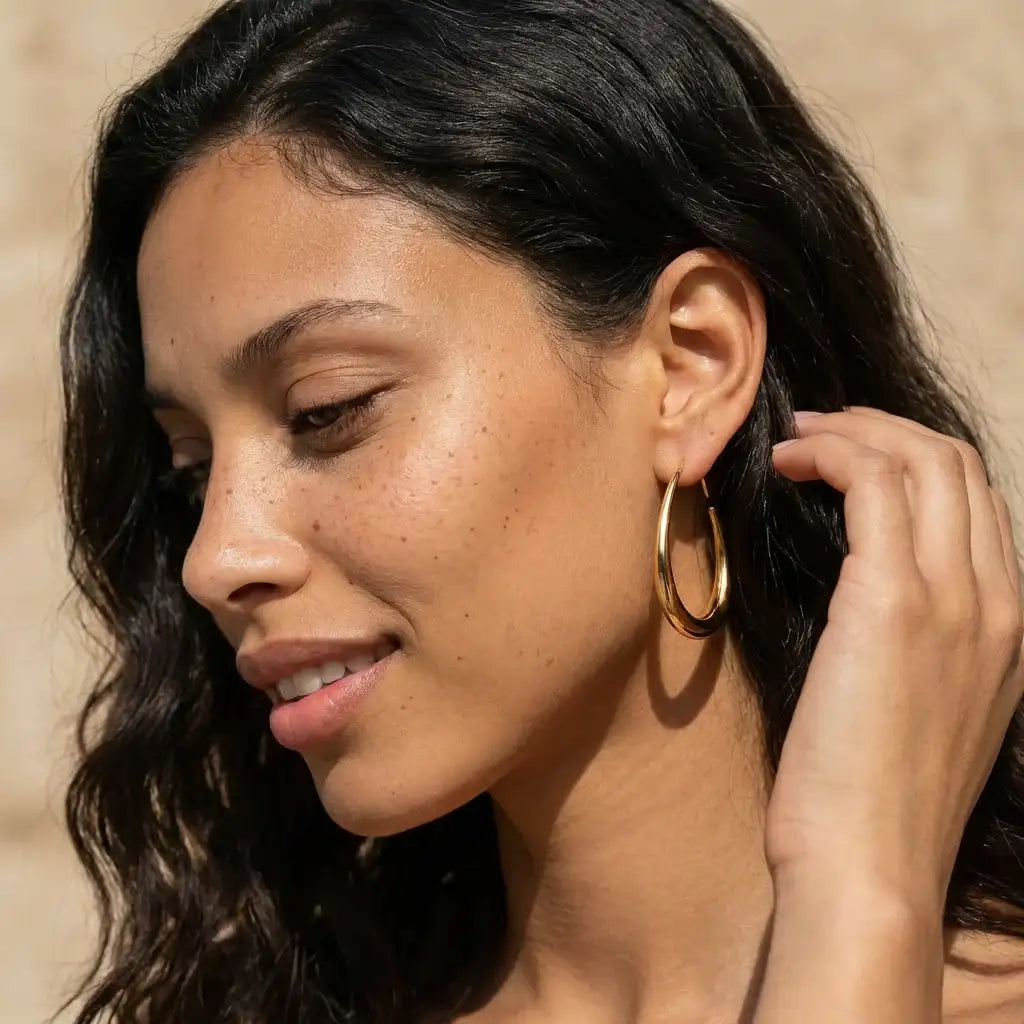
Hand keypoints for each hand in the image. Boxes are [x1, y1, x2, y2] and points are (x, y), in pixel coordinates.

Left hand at [765, 407, 1023, 909]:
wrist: (868, 865)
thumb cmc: (871, 796)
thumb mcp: (922, 709)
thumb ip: (919, 643)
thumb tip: (869, 592)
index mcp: (1011, 627)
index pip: (979, 503)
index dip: (914, 460)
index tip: (849, 455)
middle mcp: (1000, 602)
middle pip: (958, 465)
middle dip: (884, 428)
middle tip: (818, 429)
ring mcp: (957, 600)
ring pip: (923, 460)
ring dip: (853, 429)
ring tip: (795, 437)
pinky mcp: (894, 603)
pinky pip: (873, 484)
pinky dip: (832, 454)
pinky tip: (788, 462)